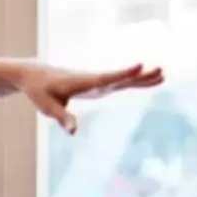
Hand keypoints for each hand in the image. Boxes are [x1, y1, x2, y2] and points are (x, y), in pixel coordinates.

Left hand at [18, 62, 163, 134]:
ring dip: (142, 77)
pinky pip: (119, 83)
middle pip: (121, 78)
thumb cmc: (39, 90)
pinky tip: (147, 79)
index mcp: (82, 82)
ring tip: (163, 74)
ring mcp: (97, 82)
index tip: (140, 65)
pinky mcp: (97, 85)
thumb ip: (62, 117)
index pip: (106, 78)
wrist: (34, 75)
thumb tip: (74, 132)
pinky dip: (134, 81)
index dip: (123, 73)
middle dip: (140, 75)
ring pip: (124, 80)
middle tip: (160, 70)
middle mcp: (93, 80)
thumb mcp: (46, 107)